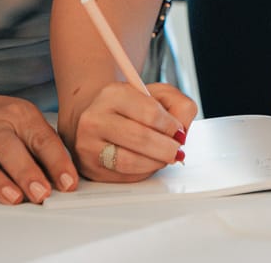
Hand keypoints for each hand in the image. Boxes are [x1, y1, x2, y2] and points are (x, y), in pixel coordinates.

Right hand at [0, 90, 77, 204]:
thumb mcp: (26, 121)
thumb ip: (44, 147)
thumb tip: (64, 180)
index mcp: (19, 115)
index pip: (41, 139)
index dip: (57, 162)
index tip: (68, 183)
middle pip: (9, 148)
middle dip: (27, 173)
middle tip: (41, 193)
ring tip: (14, 198)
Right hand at [69, 80, 197, 182]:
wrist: (95, 119)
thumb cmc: (130, 108)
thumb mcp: (156, 94)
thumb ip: (178, 105)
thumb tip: (181, 132)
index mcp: (112, 94)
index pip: (149, 113)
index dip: (171, 126)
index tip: (179, 132)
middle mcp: (95, 119)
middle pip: (140, 138)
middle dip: (166, 148)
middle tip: (177, 150)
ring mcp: (88, 145)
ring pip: (130, 161)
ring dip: (155, 163)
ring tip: (164, 157)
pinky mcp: (90, 168)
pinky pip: (123, 176)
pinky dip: (142, 172)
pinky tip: (147, 163)